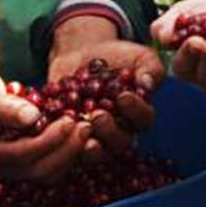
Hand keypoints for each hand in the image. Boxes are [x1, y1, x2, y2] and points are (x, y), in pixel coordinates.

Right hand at [0, 57, 93, 180]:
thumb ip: (3, 105)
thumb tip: (32, 116)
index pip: (22, 155)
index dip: (50, 140)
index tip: (71, 120)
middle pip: (37, 170)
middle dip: (66, 150)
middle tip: (86, 126)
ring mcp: (4, 172)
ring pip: (45, 174)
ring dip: (68, 155)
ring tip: (85, 129)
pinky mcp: (16, 167)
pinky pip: (45, 168)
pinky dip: (63, 155)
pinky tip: (75, 135)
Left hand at [47, 16, 161, 157]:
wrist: (83, 54)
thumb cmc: (118, 56)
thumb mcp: (139, 56)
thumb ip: (150, 68)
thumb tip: (147, 84)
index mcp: (138, 115)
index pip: (143, 120)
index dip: (135, 111)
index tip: (123, 96)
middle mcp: (118, 132)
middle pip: (119, 143)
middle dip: (109, 132)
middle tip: (98, 115)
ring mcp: (92, 138)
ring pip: (93, 153)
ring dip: (87, 146)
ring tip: (79, 128)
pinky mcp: (67, 138)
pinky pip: (64, 146)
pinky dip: (59, 138)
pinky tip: (55, 125)